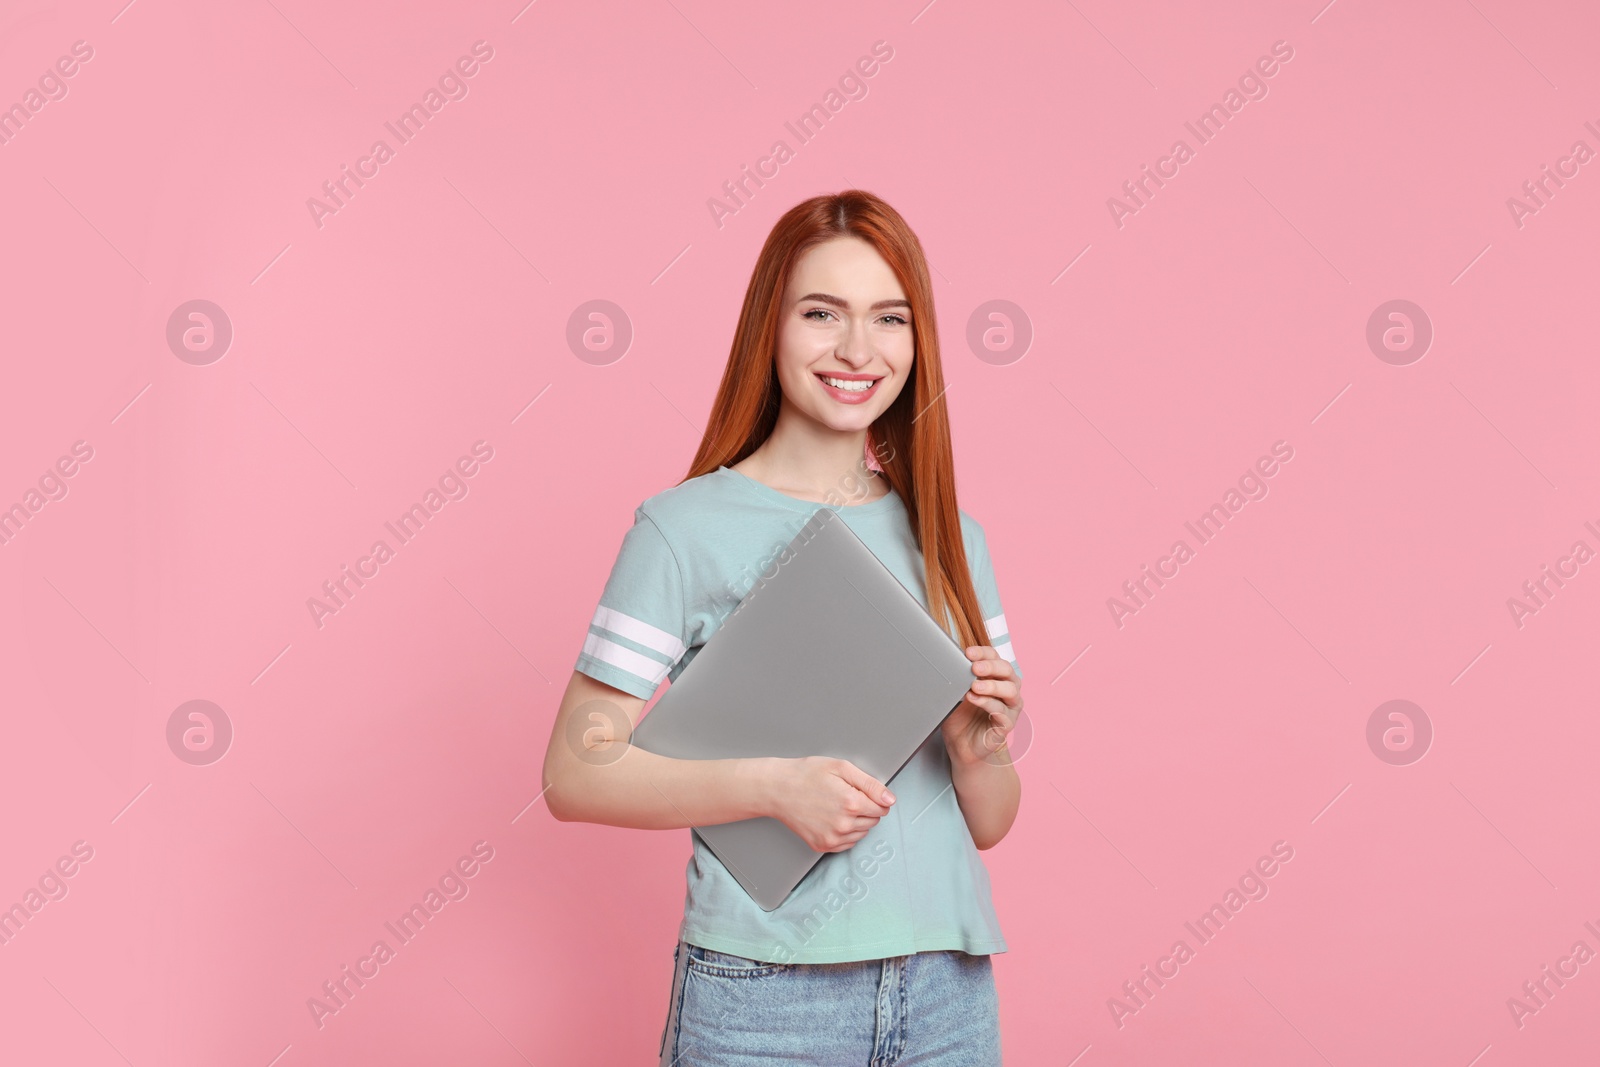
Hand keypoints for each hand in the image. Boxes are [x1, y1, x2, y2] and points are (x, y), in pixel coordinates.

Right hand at [763, 756, 894, 852]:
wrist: (777, 789)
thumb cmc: (806, 775)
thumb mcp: (842, 768)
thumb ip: (870, 784)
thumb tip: (890, 799)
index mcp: (851, 803)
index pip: (882, 807)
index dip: (874, 797)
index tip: (860, 791)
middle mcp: (843, 825)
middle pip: (873, 821)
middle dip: (866, 808)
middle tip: (845, 795)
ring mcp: (832, 838)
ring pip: (862, 833)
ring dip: (856, 821)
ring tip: (836, 806)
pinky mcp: (822, 846)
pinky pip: (848, 843)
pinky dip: (845, 832)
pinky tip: (832, 818)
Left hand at [941, 645, 1022, 766]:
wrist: (961, 745)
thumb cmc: (961, 715)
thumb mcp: (956, 692)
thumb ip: (957, 677)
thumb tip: (946, 661)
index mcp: (997, 676)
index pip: (995, 657)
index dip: (983, 653)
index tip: (968, 653)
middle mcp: (1008, 689)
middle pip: (1007, 670)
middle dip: (990, 666)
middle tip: (973, 667)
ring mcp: (1010, 707)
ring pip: (1010, 690)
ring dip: (991, 685)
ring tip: (973, 686)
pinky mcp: (1007, 724)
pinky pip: (1002, 711)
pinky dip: (988, 703)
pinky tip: (974, 699)